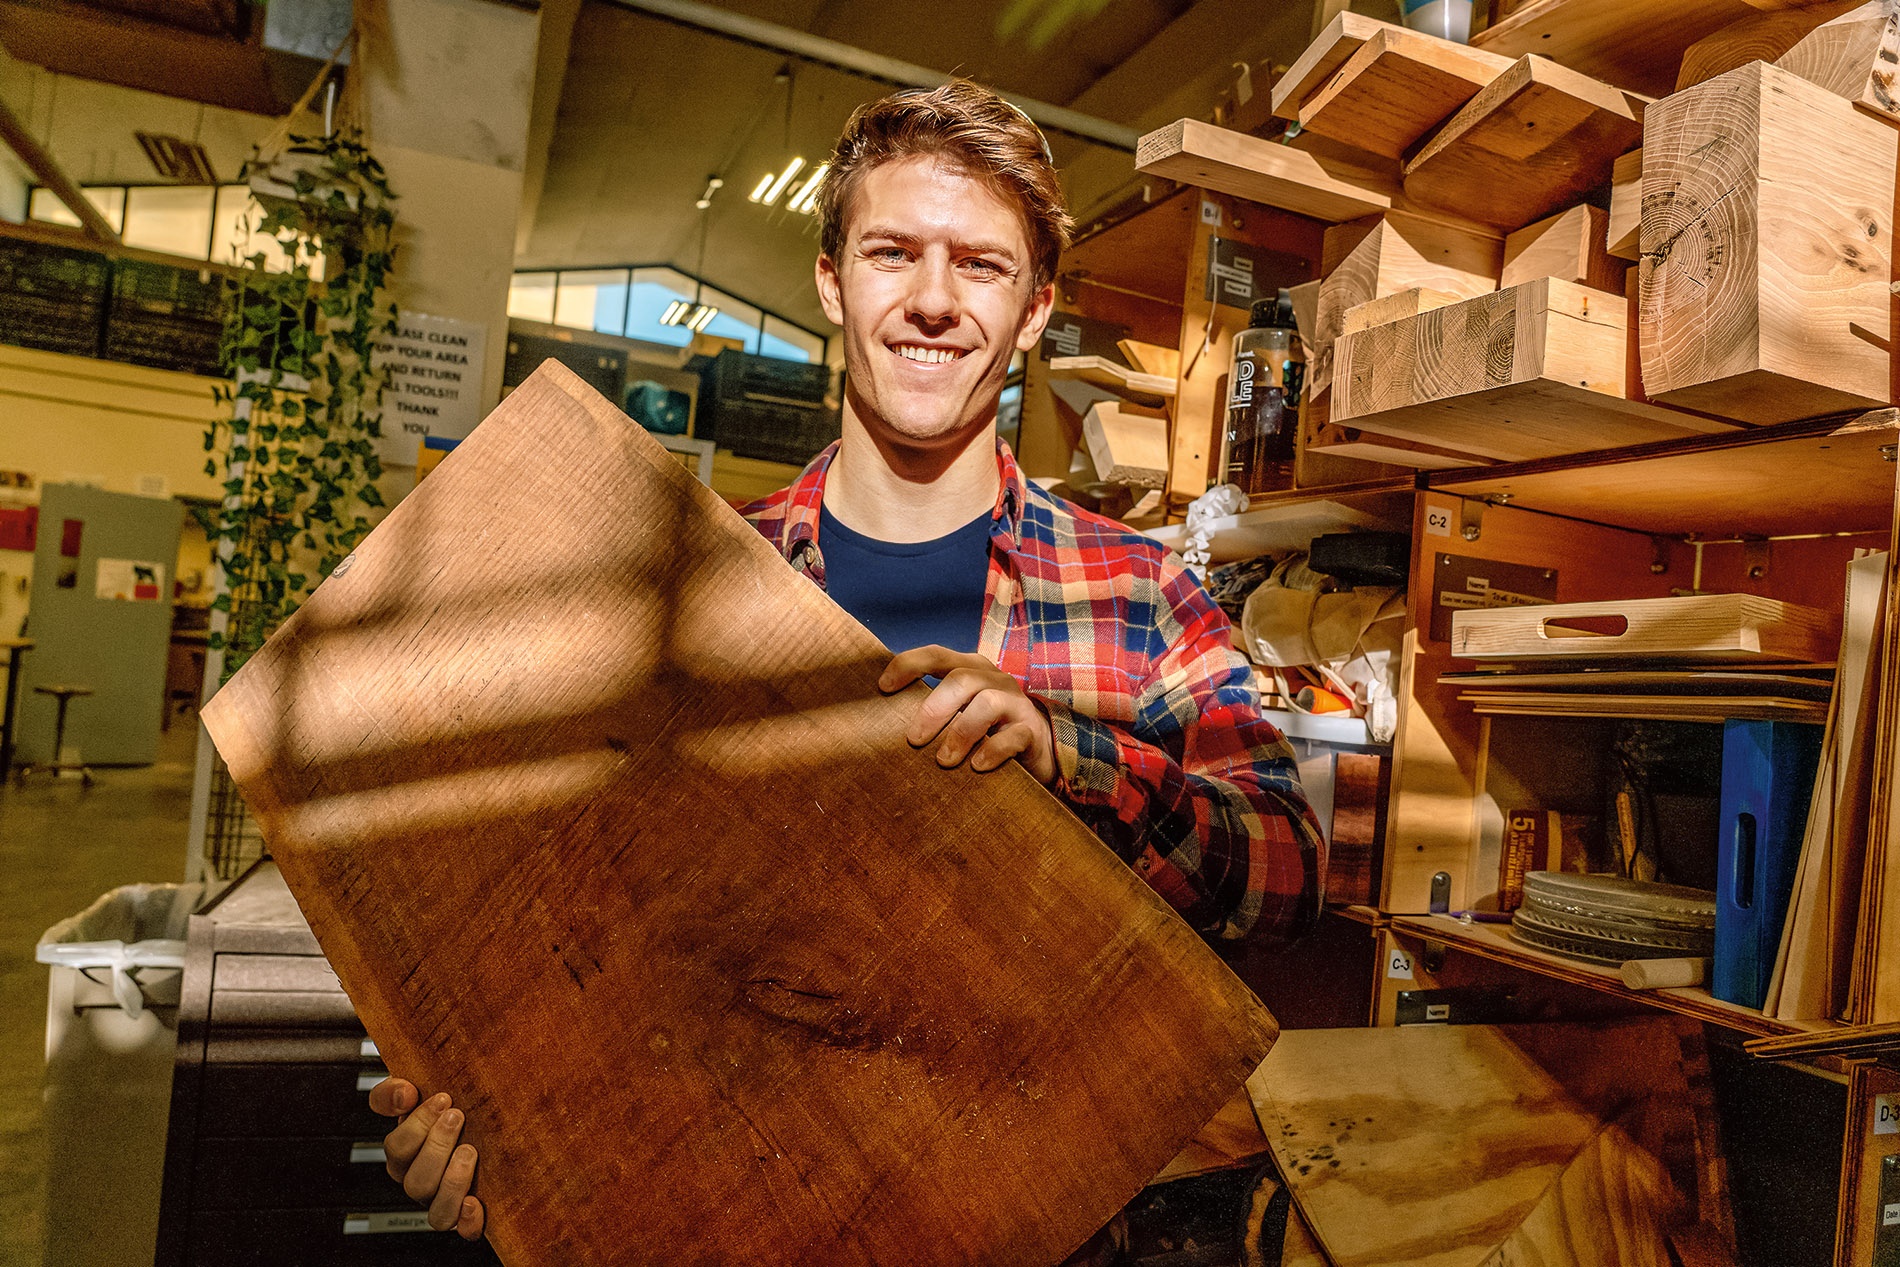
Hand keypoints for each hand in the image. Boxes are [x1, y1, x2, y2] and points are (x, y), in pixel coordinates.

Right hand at [369, 1076, 484, 1238]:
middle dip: (437, 1146)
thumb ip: (398, 1089)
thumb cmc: (449, 1106)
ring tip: (469, 1150)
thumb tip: (403, 1093)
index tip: (442, 1098)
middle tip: (457, 1117)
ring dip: (452, 1182)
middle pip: (415, 1180)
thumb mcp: (419, 1088)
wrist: (481, 1120)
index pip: (396, 1148)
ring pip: (436, 1211)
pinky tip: (475, 1202)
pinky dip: (467, 1222)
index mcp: (406, 1154)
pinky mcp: (467, 1214)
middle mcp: (421, 1180)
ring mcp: (443, 1199)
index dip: (415, 1126)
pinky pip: (463, 1230)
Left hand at [879, 646, 1056, 785]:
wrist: (1036, 751)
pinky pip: (1012, 737)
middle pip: (961, 679)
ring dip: (960, 733)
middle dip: (933, 709)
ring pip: (987, 703)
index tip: (883, 687)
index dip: (908, 665)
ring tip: (943, 760)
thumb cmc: (985, 730)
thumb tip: (881, 721)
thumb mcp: (958, 712)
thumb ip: (932, 708)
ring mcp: (1015, 703)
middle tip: (913, 740)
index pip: (937, 655)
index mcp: (971, 669)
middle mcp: (994, 679)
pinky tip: (976, 766)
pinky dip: (991, 751)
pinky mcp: (1031, 731)